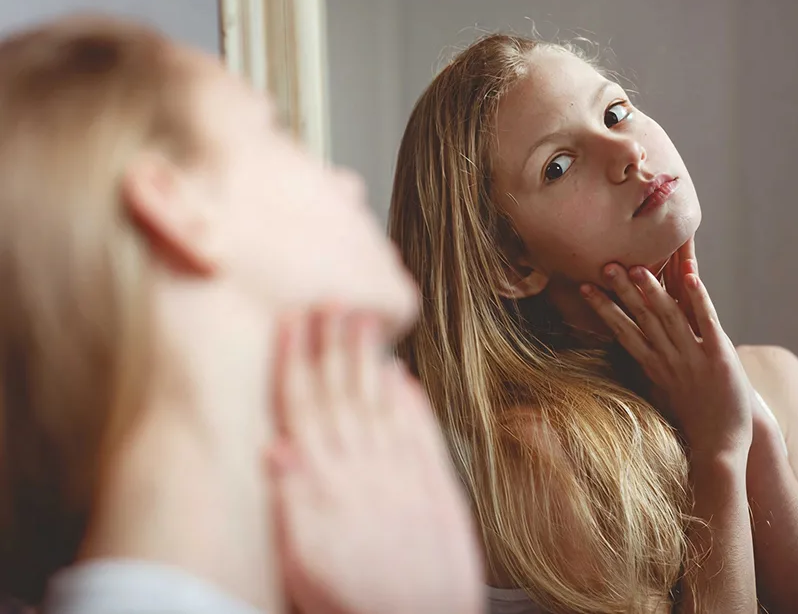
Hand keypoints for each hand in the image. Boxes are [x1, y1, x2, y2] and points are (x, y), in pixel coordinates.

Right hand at [267, 308, 482, 613]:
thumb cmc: (353, 603)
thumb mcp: (302, 563)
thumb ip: (290, 501)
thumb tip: (274, 447)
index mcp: (325, 484)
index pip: (304, 409)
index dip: (296, 363)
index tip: (291, 324)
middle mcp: (364, 469)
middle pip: (343, 394)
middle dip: (333, 344)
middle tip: (331, 300)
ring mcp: (403, 474)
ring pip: (380, 402)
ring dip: (370, 359)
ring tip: (363, 319)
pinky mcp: (436, 487)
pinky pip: (421, 432)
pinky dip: (411, 401)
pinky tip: (403, 375)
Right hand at [581, 256, 751, 459]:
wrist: (720, 448)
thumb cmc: (693, 422)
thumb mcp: (666, 392)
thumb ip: (654, 368)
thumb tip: (638, 352)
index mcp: (653, 366)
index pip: (624, 331)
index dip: (604, 308)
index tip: (585, 287)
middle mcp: (669, 359)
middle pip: (642, 318)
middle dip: (623, 291)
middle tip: (606, 266)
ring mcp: (693, 358)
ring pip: (669, 317)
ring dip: (653, 291)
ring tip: (637, 268)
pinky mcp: (719, 358)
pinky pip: (706, 323)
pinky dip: (698, 300)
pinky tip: (690, 279)